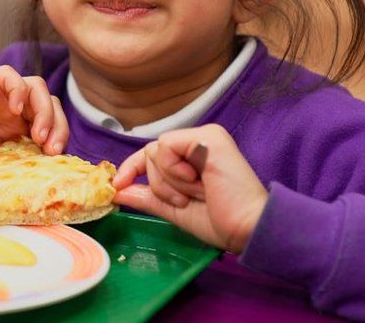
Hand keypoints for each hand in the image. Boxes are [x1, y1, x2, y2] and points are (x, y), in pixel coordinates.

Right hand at [0, 65, 68, 184]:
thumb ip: (23, 165)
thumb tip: (55, 174)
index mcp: (19, 130)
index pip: (54, 120)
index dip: (60, 134)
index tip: (55, 156)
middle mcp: (12, 111)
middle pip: (50, 102)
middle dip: (57, 123)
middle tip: (48, 148)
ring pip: (35, 86)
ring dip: (43, 108)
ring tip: (35, 133)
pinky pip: (7, 75)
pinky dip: (18, 88)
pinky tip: (15, 110)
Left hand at [112, 124, 267, 252]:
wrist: (247, 228)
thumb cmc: (220, 221)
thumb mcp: (175, 209)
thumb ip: (148, 197)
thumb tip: (118, 191)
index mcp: (193, 156)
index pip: (152, 154)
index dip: (131, 168)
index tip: (117, 186)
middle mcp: (198, 142)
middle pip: (151, 153)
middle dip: (159, 184)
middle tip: (186, 199)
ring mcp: (205, 137)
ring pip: (156, 150)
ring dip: (169, 181)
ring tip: (197, 193)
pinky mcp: (210, 136)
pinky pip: (166, 146)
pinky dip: (173, 170)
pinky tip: (197, 181)